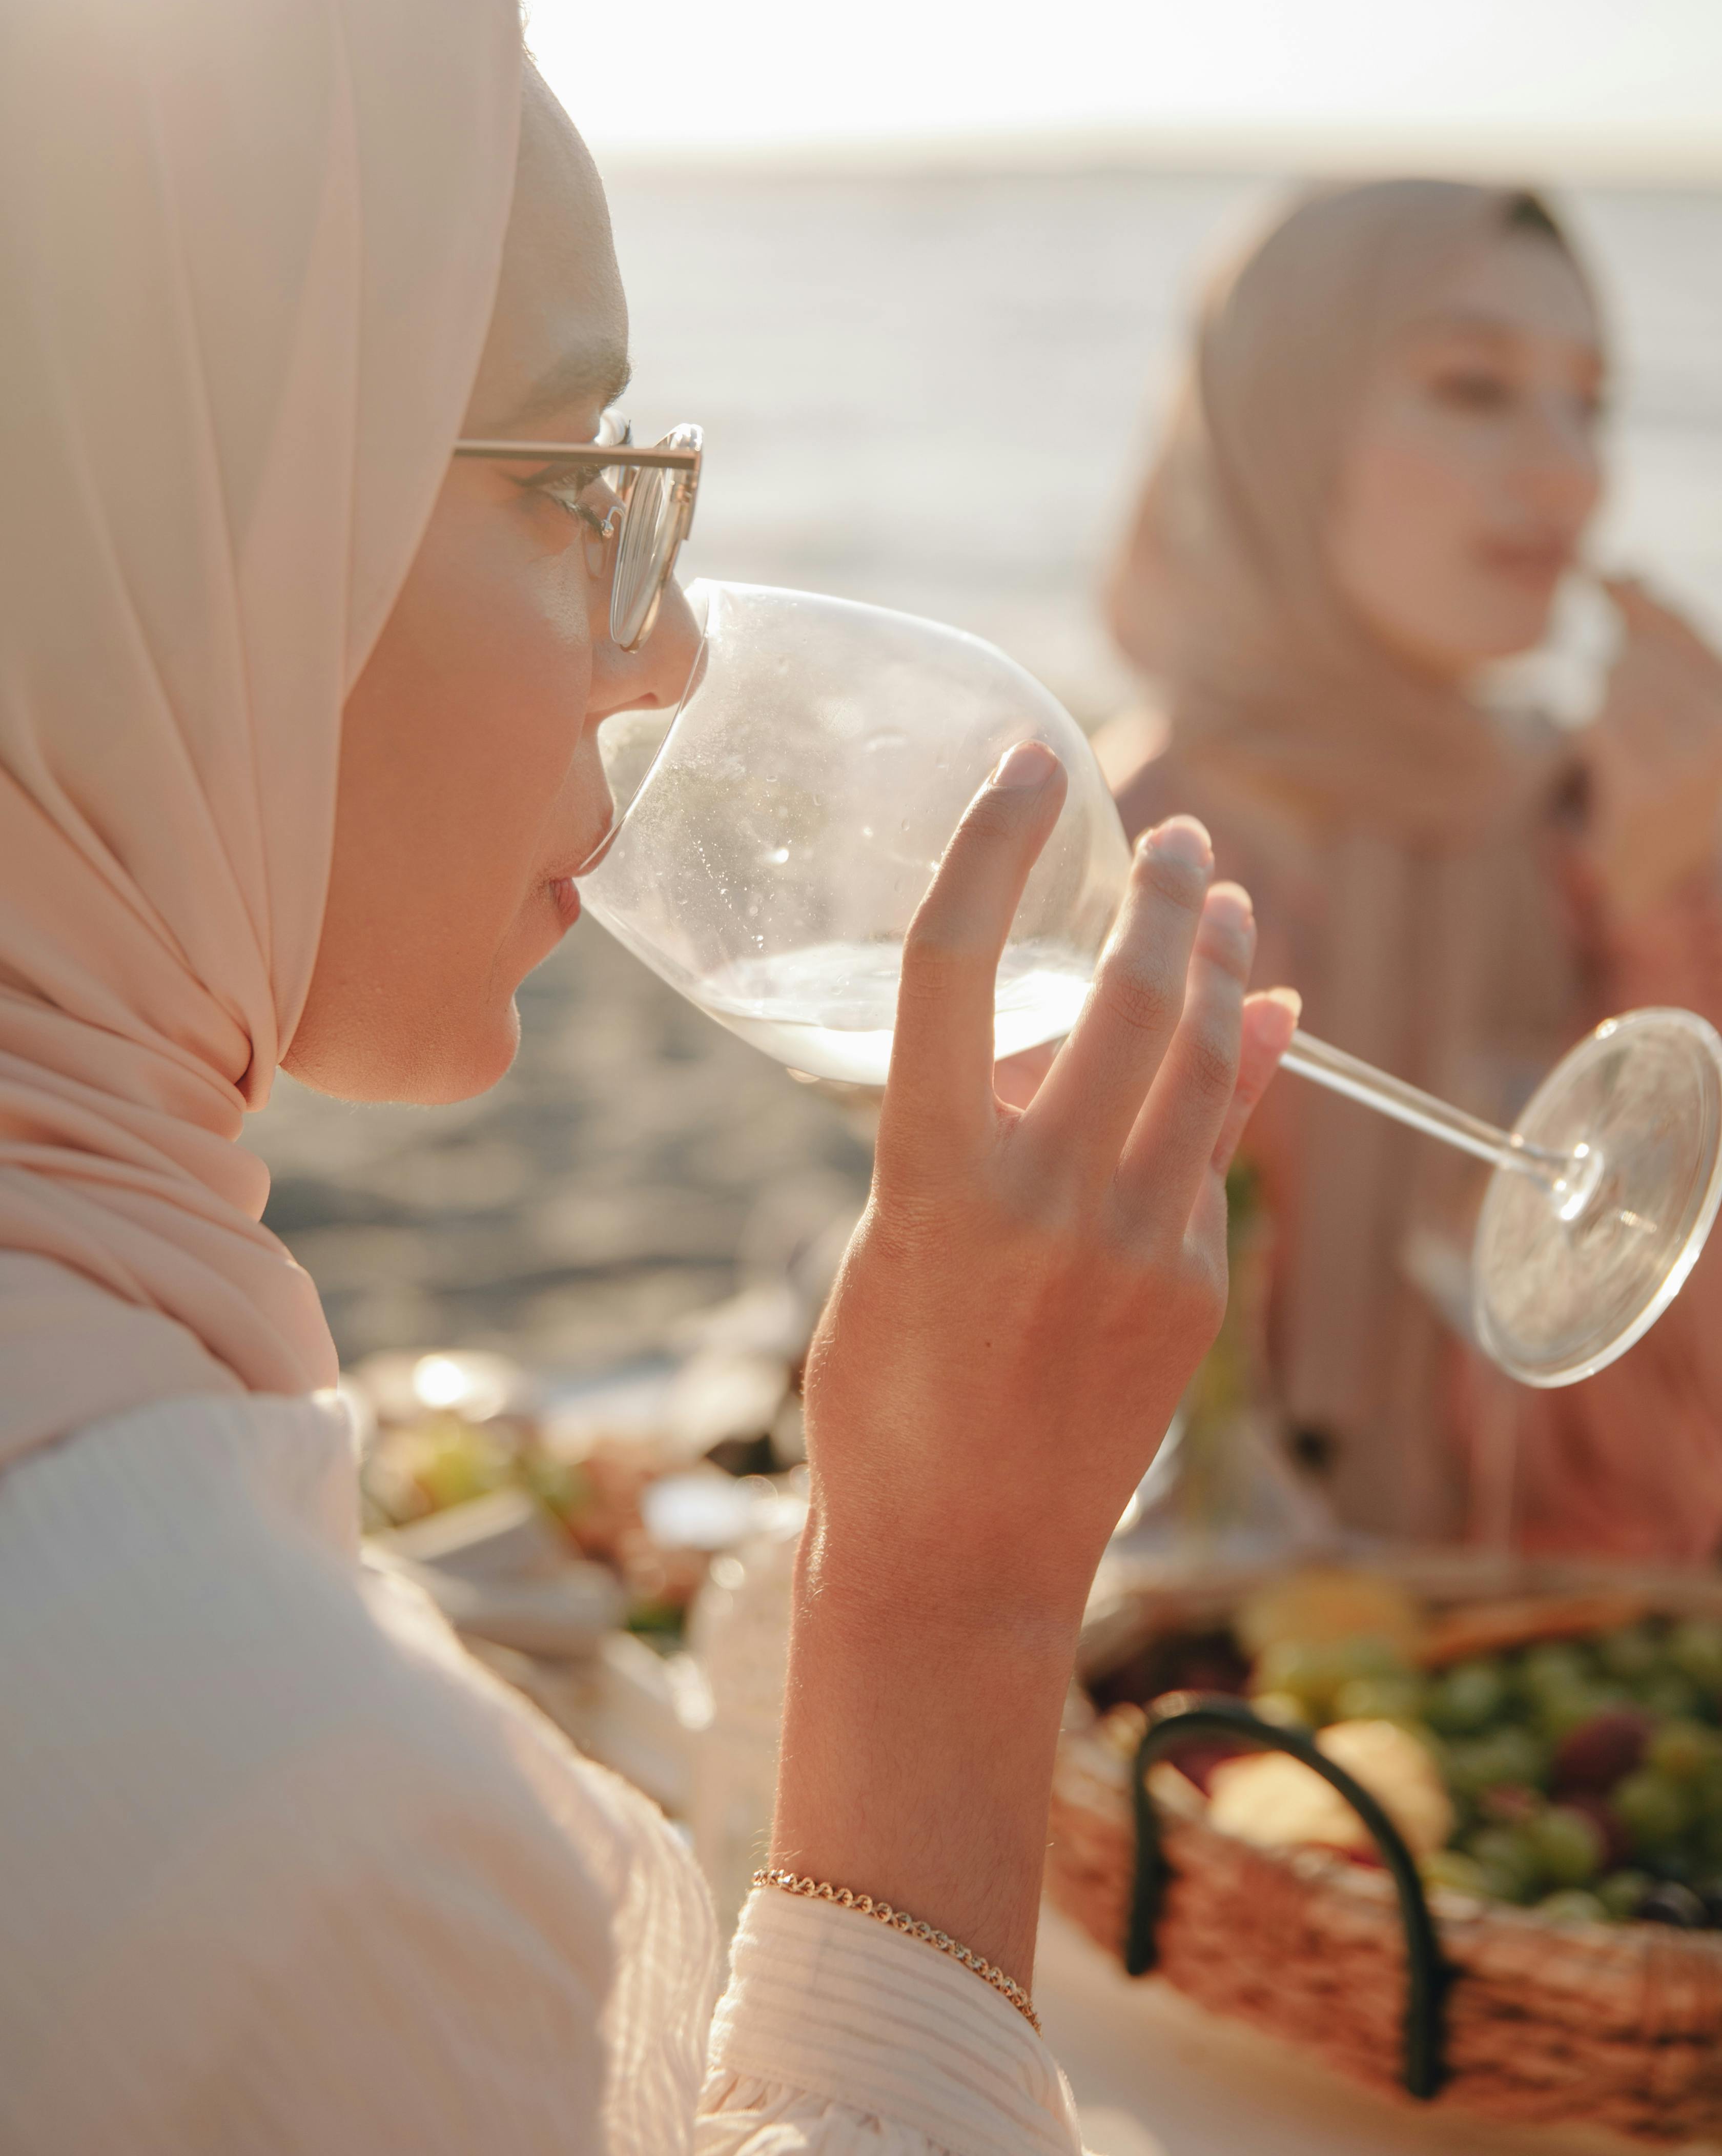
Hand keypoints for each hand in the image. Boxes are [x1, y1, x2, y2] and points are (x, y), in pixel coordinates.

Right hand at [804, 744, 1294, 1628]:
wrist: (956, 1562)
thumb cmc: (885, 1397)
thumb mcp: (893, 1243)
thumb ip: (972, 1135)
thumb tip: (1062, 1033)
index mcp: (932, 1181)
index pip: (956, 968)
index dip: (993, 848)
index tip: (1027, 764)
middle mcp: (1044, 1203)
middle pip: (1122, 997)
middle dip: (1158, 894)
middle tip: (1173, 832)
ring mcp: (1133, 1251)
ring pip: (1203, 1064)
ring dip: (1219, 965)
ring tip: (1226, 898)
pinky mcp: (1190, 1294)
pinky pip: (1219, 1152)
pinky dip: (1238, 1075)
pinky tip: (1256, 1020)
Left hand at [1581, 579, 1721, 922]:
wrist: (1656, 874)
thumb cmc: (1668, 774)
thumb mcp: (1682, 702)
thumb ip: (1660, 637)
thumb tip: (1624, 569)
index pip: (1685, 635)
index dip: (1642, 599)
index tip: (1606, 572)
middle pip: (1643, 656)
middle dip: (1622, 670)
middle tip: (1634, 717)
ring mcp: (1687, 767)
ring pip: (1615, 688)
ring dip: (1606, 705)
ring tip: (1631, 744)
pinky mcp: (1644, 793)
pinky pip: (1596, 725)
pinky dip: (1592, 731)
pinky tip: (1609, 755)